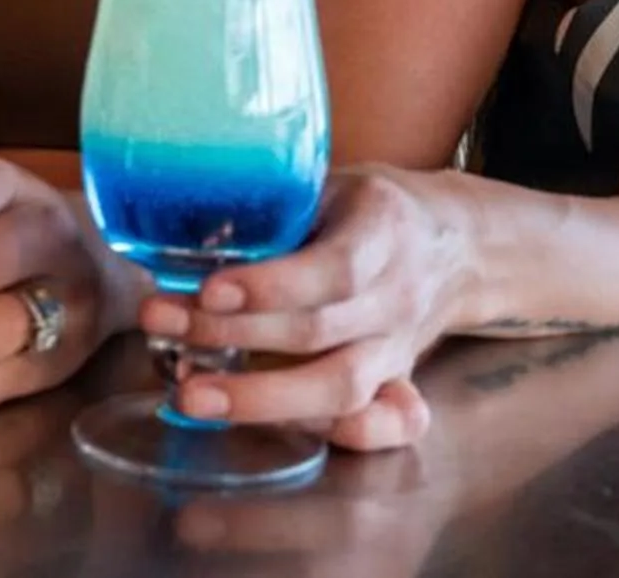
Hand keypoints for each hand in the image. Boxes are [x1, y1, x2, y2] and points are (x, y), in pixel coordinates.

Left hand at [137, 166, 461, 448]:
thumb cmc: (369, 209)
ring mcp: (400, 346)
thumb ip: (275, 209)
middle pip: (319, 333)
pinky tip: (275, 429)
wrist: (454, 243)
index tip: (208, 290)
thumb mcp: (329, 184)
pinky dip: (334, 435)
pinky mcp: (401, 381)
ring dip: (261, 397)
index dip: (270, 287)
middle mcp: (397, 296)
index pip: (332, 270)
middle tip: (163, 328)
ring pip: (341, 387)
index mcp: (382, 230)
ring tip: (191, 395)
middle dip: (234, 336)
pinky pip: (384, 424)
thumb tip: (187, 236)